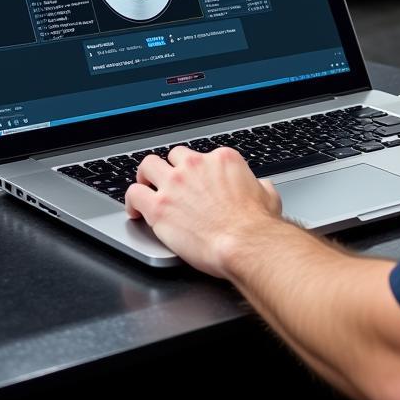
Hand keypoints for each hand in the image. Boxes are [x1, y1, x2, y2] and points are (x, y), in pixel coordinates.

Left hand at [125, 146, 282, 278]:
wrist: (245, 243)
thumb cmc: (256, 225)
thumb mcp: (268, 195)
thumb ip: (259, 186)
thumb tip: (261, 188)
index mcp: (222, 160)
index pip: (202, 157)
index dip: (197, 171)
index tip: (195, 183)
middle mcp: (196, 166)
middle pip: (173, 156)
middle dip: (170, 168)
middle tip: (167, 182)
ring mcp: (175, 184)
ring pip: (148, 166)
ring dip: (146, 177)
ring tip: (145, 189)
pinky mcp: (158, 207)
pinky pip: (134, 194)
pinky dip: (132, 201)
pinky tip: (134, 211)